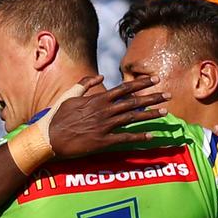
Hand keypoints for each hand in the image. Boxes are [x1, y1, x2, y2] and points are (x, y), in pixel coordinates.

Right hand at [49, 76, 168, 156]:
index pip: (124, 88)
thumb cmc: (58, 115)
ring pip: (132, 118)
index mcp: (98, 99)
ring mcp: (105, 126)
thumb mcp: (70, 95)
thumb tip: (100, 76)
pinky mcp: (103, 141)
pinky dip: (139, 136)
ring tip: (164, 112)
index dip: (141, 83)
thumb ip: (85, 84)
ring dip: (150, 115)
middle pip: (134, 102)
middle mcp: (104, 111)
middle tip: (168, 95)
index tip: (155, 79)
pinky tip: (151, 135)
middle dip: (152, 98)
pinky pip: (125, 138)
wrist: (50, 137)